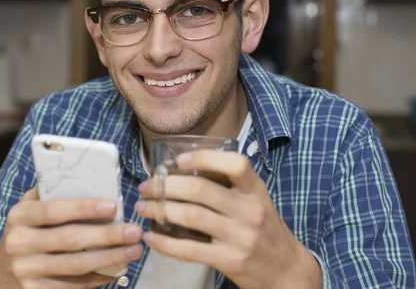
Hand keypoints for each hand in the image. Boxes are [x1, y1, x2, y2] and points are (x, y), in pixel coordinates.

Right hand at [0, 187, 143, 288]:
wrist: (0, 271)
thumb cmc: (26, 230)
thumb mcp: (29, 208)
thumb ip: (51, 193)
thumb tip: (89, 178)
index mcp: (19, 216)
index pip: (53, 210)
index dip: (83, 208)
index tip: (112, 206)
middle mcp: (19, 243)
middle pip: (70, 240)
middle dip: (107, 235)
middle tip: (134, 230)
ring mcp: (26, 271)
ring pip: (76, 266)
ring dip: (110, 258)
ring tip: (134, 250)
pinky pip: (74, 286)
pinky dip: (99, 278)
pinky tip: (117, 269)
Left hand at [135, 150, 321, 288]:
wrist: (286, 271)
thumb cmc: (264, 229)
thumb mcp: (256, 201)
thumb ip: (229, 186)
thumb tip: (182, 170)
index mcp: (255, 191)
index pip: (235, 164)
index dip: (204, 158)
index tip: (177, 160)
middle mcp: (249, 210)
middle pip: (201, 190)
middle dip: (166, 186)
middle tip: (147, 186)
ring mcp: (241, 237)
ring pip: (191, 217)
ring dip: (160, 210)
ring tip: (142, 207)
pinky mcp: (230, 261)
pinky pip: (190, 250)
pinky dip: (165, 243)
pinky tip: (151, 237)